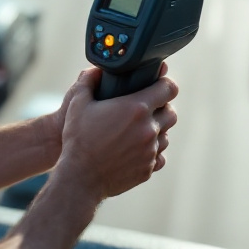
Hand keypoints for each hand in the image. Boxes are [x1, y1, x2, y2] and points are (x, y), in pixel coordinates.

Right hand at [54, 64, 178, 199]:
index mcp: (136, 108)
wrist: (80, 178)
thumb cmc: (78, 139)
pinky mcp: (149, 168)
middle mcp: (149, 129)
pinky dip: (151, 151)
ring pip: (166, 135)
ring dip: (156, 130)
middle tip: (146, 108)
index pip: (168, 88)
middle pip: (171, 113)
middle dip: (162, 108)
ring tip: (137, 130)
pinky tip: (136, 149)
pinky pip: (159, 156)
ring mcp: (151, 151)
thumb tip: (97, 70)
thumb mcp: (77, 103)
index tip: (158, 83)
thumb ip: (88, 80)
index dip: (165, 83)